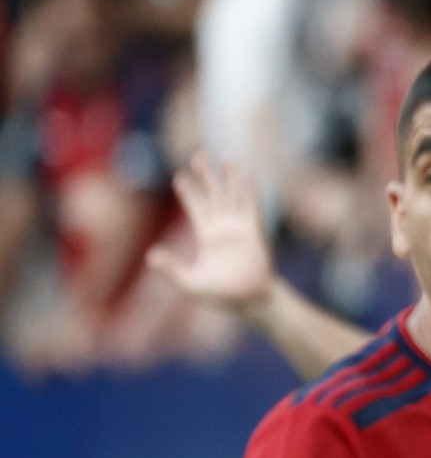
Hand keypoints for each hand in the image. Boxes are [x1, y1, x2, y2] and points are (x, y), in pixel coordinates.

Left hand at [145, 156, 276, 320]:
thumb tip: (150, 256)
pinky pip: (250, 205)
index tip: (180, 177)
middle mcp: (223, 228)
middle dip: (205, 176)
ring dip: (228, 177)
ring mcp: (238, 228)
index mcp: (208, 236)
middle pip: (212, 195)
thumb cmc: (223, 296)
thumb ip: (171, 269)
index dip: (189, 192)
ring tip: (226, 157)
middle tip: (198, 155)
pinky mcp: (252, 231)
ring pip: (231, 196)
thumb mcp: (190, 283)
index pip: (196, 208)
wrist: (250, 302)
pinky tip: (249, 172)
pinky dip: (249, 189)